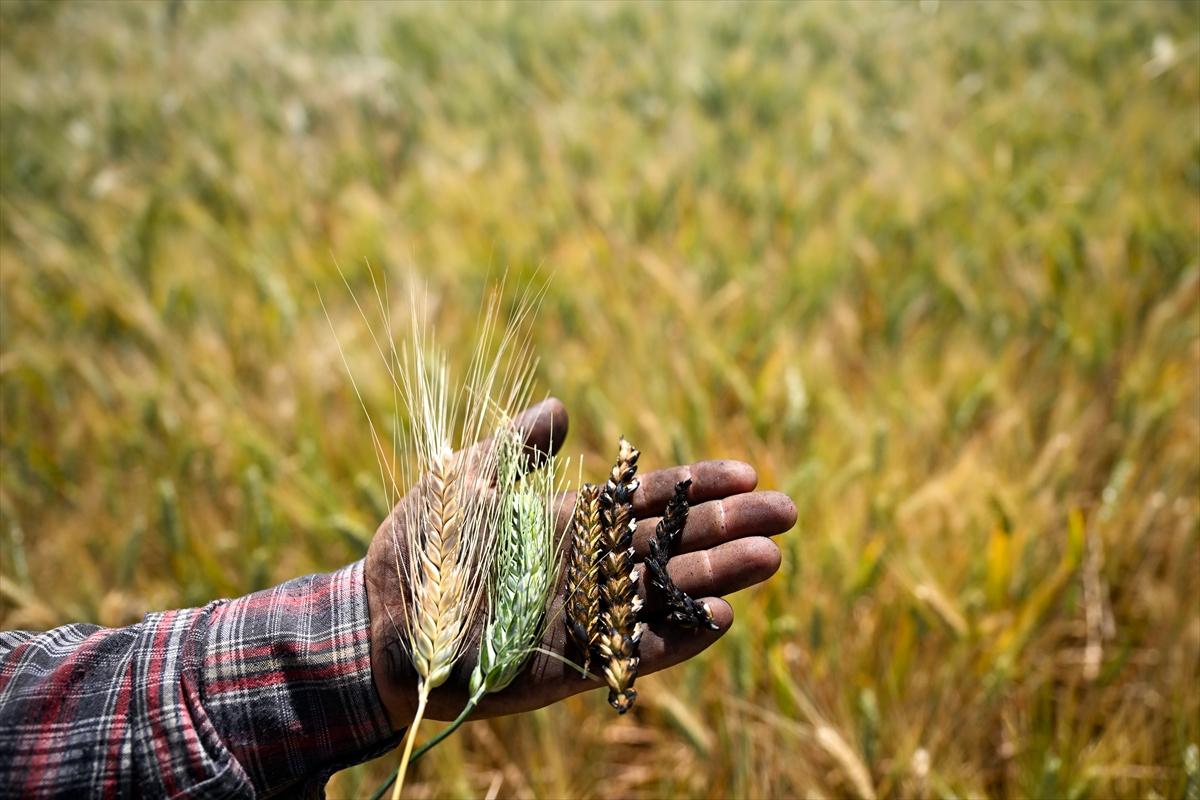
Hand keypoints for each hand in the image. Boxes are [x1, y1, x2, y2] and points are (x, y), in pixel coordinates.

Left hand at [364, 398, 796, 726]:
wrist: (384, 620)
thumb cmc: (424, 547)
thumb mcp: (466, 479)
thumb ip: (515, 447)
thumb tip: (562, 408)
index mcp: (572, 520)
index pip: (648, 499)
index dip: (698, 486)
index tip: (748, 474)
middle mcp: (589, 566)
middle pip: (673, 543)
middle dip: (728, 529)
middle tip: (786, 515)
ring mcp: (585, 613)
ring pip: (664, 593)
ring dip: (715, 579)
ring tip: (767, 561)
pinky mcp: (572, 661)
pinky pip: (633, 648)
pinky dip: (674, 636)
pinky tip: (716, 620)